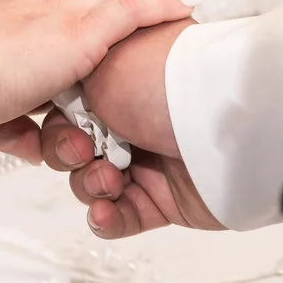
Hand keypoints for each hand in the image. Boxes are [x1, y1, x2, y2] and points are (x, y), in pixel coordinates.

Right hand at [0, 0, 190, 136]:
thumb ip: (15, 127)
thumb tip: (34, 146)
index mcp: (11, 13)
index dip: (91, 4)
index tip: (108, 20)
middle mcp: (39, 1)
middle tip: (152, 7)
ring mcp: (61, 9)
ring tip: (173, 8)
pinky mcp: (80, 27)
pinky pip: (132, 6)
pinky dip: (158, 8)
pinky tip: (179, 13)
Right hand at [0, 18, 224, 237]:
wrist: (230, 126)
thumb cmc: (169, 82)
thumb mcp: (101, 65)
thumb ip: (69, 83)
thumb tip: (62, 99)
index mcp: (121, 74)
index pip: (69, 102)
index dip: (54, 118)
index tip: (52, 122)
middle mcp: (135, 114)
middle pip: (74, 145)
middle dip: (68, 154)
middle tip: (83, 152)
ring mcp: (150, 158)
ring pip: (93, 182)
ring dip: (89, 185)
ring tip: (110, 181)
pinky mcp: (166, 199)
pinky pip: (121, 216)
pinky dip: (108, 217)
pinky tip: (107, 211)